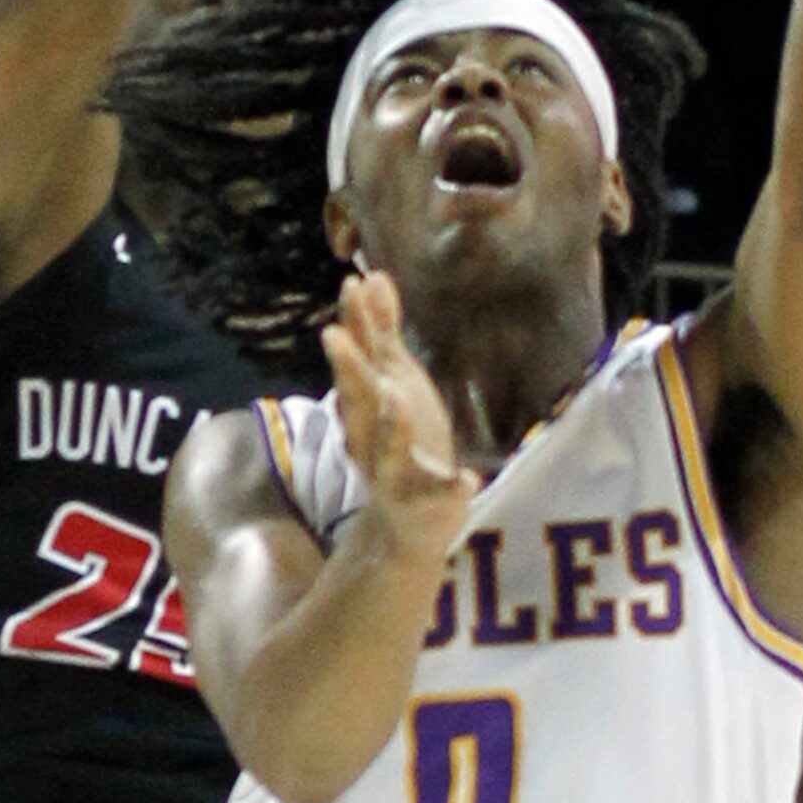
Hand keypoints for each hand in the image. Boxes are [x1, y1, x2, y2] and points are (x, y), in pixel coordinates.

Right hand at [322, 271, 477, 561]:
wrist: (405, 526)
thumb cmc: (399, 441)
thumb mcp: (390, 383)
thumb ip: (381, 333)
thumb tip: (370, 275)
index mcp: (366, 408)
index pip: (356, 360)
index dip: (354, 323)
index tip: (351, 284)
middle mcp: (371, 438)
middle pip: (359, 401)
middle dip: (350, 368)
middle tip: (333, 334)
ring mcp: (396, 474)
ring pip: (390, 450)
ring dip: (392, 426)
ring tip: (398, 399)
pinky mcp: (426, 504)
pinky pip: (440, 495)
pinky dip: (452, 487)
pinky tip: (469, 479)